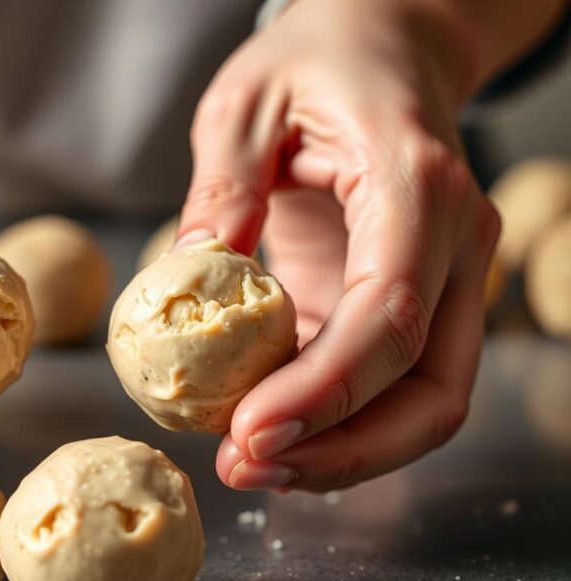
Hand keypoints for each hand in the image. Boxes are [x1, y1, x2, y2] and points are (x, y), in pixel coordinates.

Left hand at [177, 0, 502, 490]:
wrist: (381, 46)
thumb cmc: (318, 62)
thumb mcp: (246, 104)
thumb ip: (221, 189)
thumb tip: (189, 279)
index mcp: (417, 186)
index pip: (390, 315)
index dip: (324, 392)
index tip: (248, 434)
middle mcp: (455, 244)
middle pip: (431, 389)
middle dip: (340, 450)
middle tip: (243, 470)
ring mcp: (445, 279)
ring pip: (423, 402)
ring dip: (341, 452)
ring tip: (247, 467)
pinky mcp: (412, 299)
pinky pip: (391, 384)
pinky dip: (336, 422)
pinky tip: (268, 431)